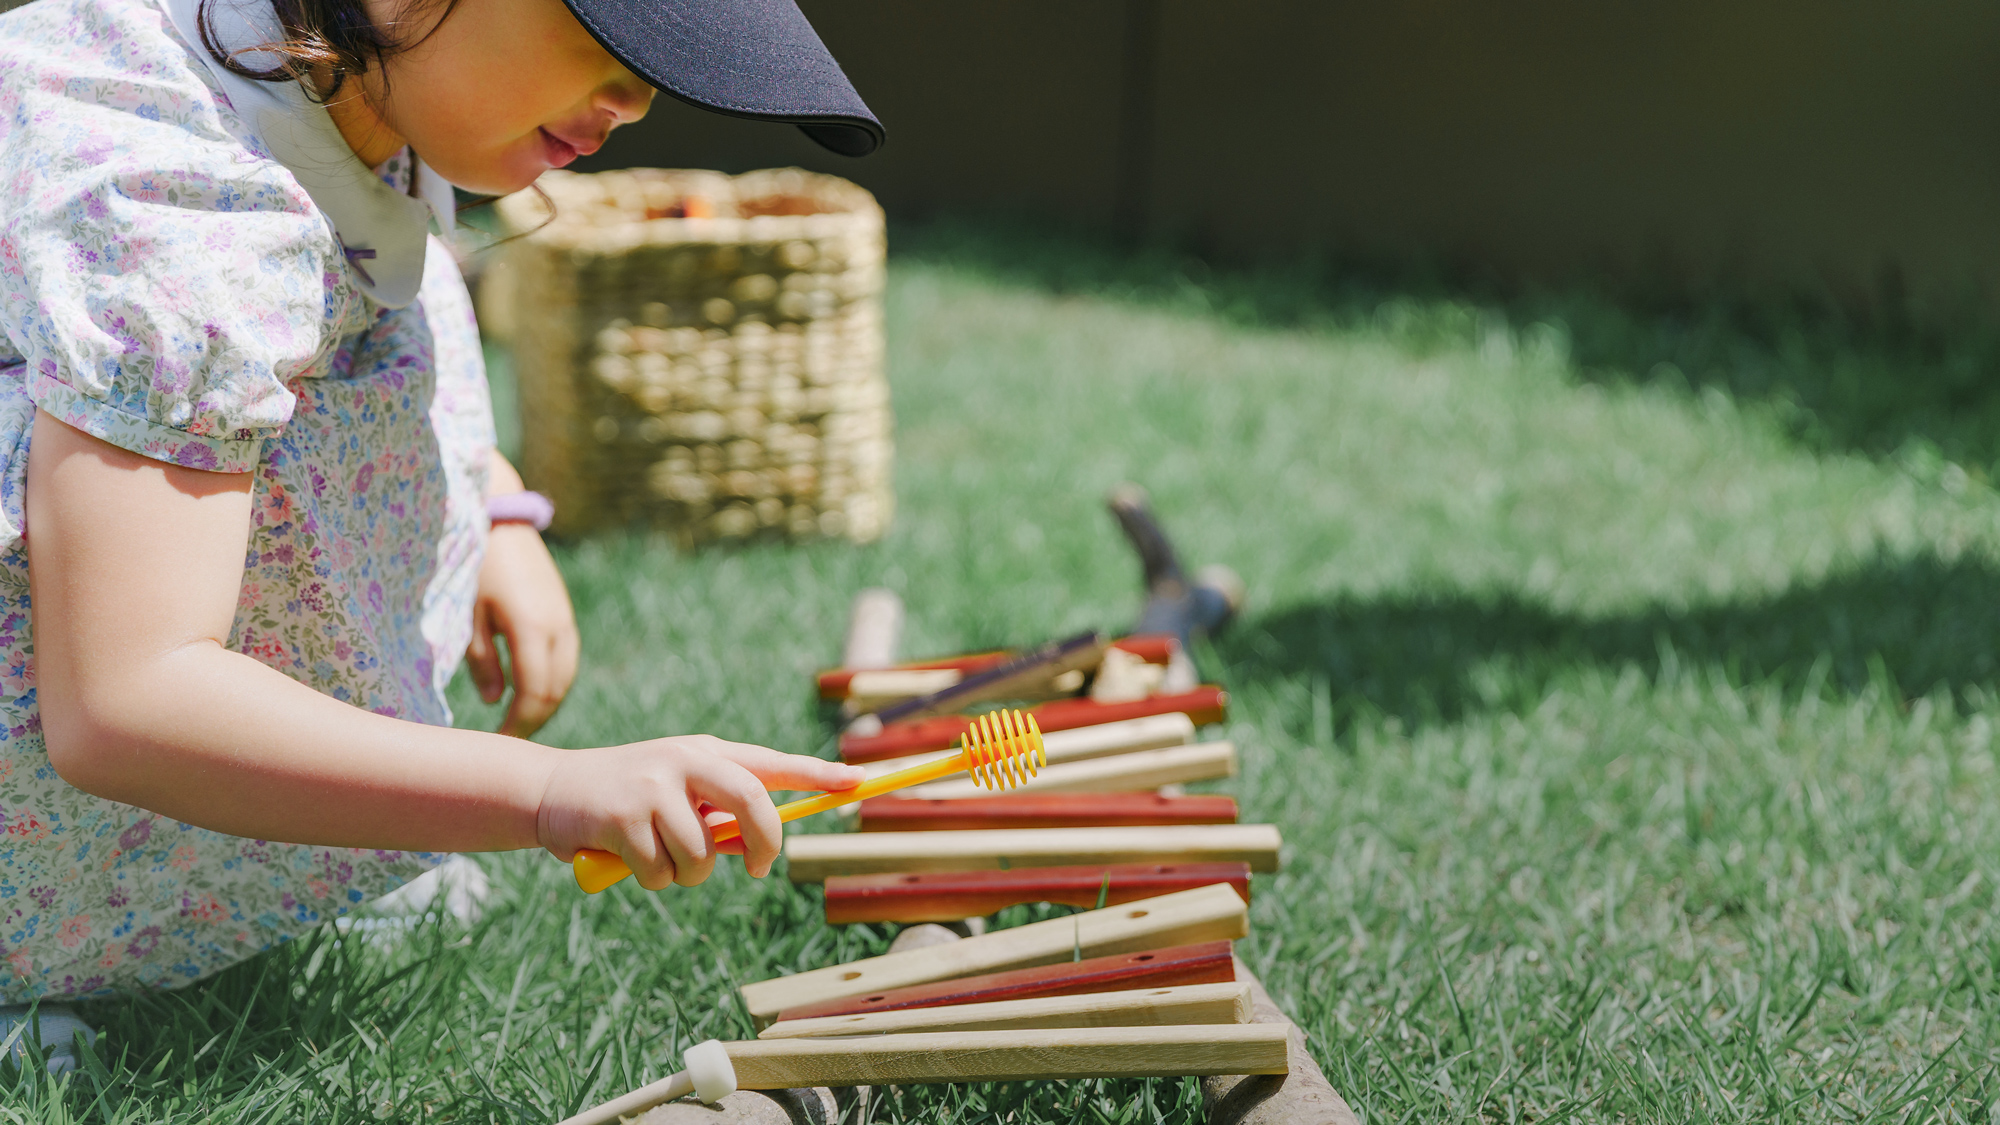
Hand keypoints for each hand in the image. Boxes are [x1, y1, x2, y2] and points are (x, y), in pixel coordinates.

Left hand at [468, 521, 578, 737]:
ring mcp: (565, 620)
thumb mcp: (466, 615)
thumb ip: (482, 660)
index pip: (534, 694)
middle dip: (533, 721)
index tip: (499, 744)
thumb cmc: (473, 565)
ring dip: (545, 704)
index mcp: (531, 628)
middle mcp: (557, 627)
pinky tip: (528, 691)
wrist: (499, 520)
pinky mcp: (563, 615)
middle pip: (555, 691)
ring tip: (516, 720)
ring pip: (565, 678)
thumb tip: (493, 701)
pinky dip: (551, 683)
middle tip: (506, 741)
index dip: (519, 725)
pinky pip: (565, 661)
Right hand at [535, 737, 865, 887]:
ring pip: (703, 854)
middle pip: (752, 800)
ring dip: (687, 874)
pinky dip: (652, 879)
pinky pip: (662, 872)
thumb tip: (756, 848)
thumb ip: (716, 813)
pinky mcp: (623, 815)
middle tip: (758, 869)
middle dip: (764, 843)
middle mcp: (684, 759)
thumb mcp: (676, 794)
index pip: (771, 763)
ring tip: (657, 857)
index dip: (816, 774)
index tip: (856, 781)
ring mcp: (653, 785)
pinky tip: (626, 857)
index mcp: (705, 752)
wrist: (550, 791)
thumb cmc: (628, 801)